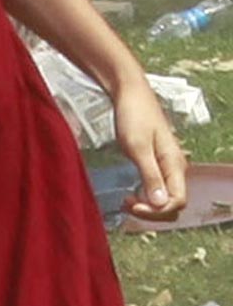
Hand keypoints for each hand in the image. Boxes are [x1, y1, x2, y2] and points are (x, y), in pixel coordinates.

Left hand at [113, 78, 186, 222]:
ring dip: (149, 205)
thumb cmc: (133, 116)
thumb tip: (161, 204)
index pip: (177, 201)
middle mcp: (176, 167)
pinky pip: (159, 188)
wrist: (130, 94)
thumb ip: (150, 175)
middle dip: (153, 211)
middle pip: (174, 203)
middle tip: (127, 205)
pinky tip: (132, 194)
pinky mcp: (157, 162)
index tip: (132, 205)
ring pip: (166, 197)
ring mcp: (168, 165)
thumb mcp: (138, 147)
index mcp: (175, 165)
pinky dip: (147, 196)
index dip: (156, 210)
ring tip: (127, 200)